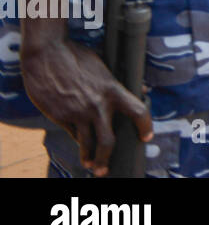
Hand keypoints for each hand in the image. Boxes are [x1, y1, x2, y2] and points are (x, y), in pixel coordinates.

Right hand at [20, 35, 151, 175]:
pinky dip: (77, 141)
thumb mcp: (103, 65)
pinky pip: (72, 134)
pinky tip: (79, 146)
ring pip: (87, 144)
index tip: (147, 137)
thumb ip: (120, 82)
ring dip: (90, 158)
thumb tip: (143, 90)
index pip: (138, 111)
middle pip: (109, 141)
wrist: (46, 55)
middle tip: (107, 169)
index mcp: (113, 89)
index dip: (145, 126)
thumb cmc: (76, 57)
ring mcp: (78, 112)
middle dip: (108, 158)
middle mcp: (97, 104)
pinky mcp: (60, 116)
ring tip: (92, 165)